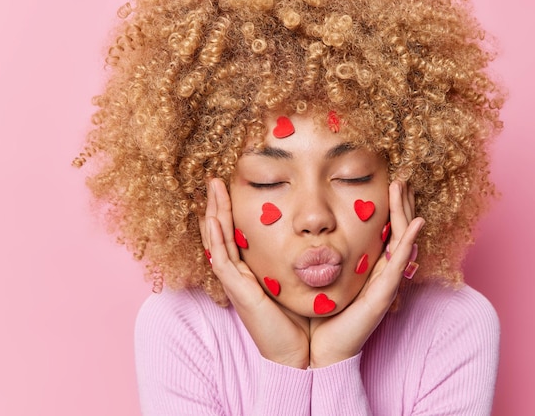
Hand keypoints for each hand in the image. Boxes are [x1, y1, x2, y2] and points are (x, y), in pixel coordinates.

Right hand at [200, 179, 310, 367]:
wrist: (299, 355)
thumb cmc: (303, 321)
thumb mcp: (300, 282)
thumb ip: (304, 261)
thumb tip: (320, 239)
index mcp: (253, 272)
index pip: (237, 235)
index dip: (232, 211)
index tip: (235, 186)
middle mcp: (241, 274)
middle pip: (223, 233)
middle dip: (219, 205)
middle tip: (217, 179)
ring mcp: (236, 282)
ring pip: (218, 241)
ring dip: (214, 213)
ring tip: (214, 186)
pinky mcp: (238, 291)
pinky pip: (222, 260)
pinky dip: (216, 238)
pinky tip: (214, 218)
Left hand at [308, 180, 423, 367]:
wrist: (322, 351)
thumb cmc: (320, 315)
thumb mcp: (321, 277)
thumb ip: (320, 255)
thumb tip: (304, 229)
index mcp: (370, 267)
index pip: (385, 231)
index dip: (390, 207)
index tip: (387, 180)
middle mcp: (382, 273)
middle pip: (398, 230)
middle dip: (401, 203)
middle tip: (399, 176)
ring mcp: (385, 283)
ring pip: (402, 241)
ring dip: (405, 212)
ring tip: (403, 187)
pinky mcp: (383, 295)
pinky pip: (398, 264)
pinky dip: (407, 243)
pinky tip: (415, 224)